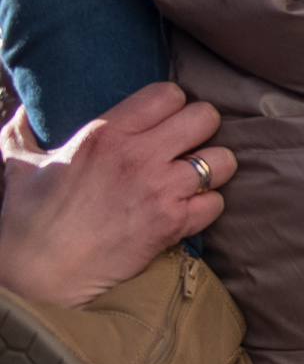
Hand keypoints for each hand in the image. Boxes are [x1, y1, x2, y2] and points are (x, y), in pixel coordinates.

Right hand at [0, 84, 230, 308]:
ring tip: (195, 177)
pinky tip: (189, 209)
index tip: (166, 120)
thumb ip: (24, 133)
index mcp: (106, 133)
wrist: (40, 270)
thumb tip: (21, 114)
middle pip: (206, 118)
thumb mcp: (20, 163)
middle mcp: (139, 156)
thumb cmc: (28, 217)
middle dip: (201, 129)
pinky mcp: (173, 224)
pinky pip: (217, 203)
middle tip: (187, 144)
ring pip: (223, 160)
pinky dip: (208, 206)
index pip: (168, 94)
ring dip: (213, 168)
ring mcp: (161, 190)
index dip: (174, 104)